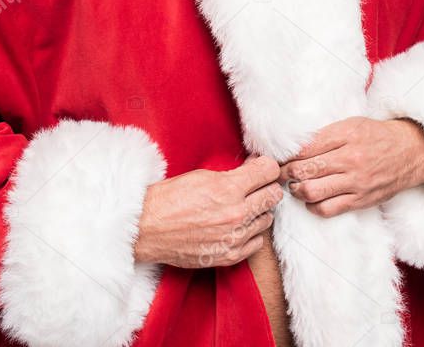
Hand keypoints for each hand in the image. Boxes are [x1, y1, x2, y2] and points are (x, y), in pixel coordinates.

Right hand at [133, 154, 283, 267]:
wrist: (149, 228)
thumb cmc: (171, 198)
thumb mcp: (203, 175)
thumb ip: (234, 173)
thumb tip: (254, 167)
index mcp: (229, 188)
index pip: (270, 171)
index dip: (266, 166)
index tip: (261, 168)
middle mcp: (236, 214)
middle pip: (274, 195)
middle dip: (266, 187)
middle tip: (254, 186)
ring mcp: (234, 238)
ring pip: (267, 219)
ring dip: (258, 211)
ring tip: (242, 206)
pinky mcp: (230, 257)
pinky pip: (257, 242)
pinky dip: (250, 233)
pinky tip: (237, 226)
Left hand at [278, 116, 423, 217]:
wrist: (410, 151)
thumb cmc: (376, 135)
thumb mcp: (351, 124)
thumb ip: (326, 135)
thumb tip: (296, 148)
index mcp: (345, 135)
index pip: (305, 148)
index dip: (287, 155)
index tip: (280, 157)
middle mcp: (350, 158)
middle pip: (305, 170)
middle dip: (286, 173)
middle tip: (281, 173)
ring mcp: (356, 181)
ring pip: (313, 191)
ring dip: (297, 190)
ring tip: (294, 186)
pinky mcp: (361, 200)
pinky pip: (328, 209)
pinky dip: (313, 206)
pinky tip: (310, 200)